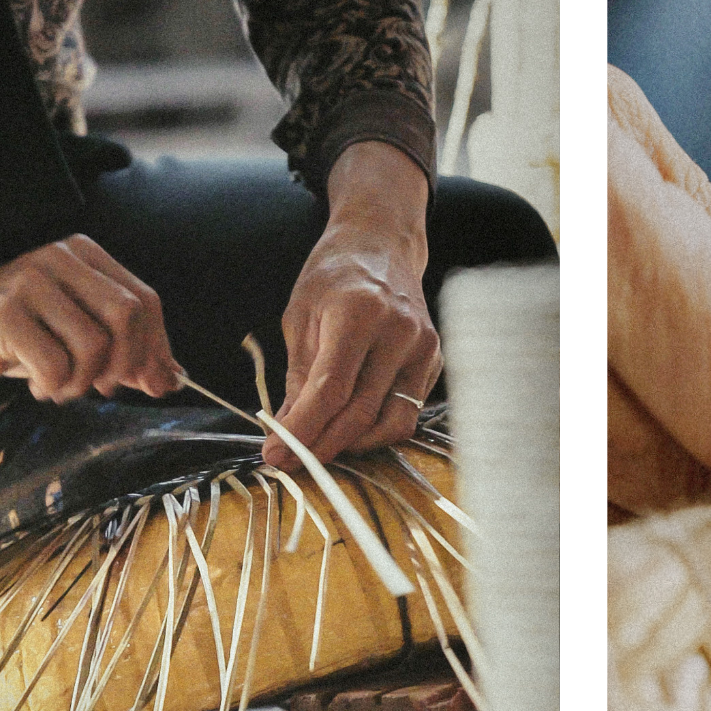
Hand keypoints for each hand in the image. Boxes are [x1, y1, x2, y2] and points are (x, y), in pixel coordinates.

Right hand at [0, 234, 178, 400]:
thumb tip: (172, 379)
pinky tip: (39, 384)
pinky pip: (56, 364)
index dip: (157, 348)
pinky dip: (55, 386)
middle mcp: (60, 259)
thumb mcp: (80, 334)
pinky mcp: (4, 312)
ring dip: (85, 381)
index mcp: (86, 256)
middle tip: (108, 387)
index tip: (155, 382)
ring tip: (64, 386)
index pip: (145, 301)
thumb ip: (127, 350)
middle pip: (127, 315)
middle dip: (128, 363)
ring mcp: (30, 281)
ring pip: (94, 344)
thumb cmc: (22, 333)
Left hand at [263, 141, 437, 469]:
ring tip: (322, 445)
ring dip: (353, 445)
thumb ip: (298, 377)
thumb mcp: (301, 318)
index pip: (330, 391)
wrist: (382, 247)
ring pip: (392, 422)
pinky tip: (350, 423)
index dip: (301, 431)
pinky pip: (407, 410)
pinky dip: (376, 427)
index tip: (274, 456)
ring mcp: (424, 348)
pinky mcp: (435, 360)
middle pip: (361, 413)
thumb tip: (285, 431)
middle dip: (322, 446)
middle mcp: (399, 332)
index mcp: (359, 314)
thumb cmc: (334, 277)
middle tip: (291, 463)